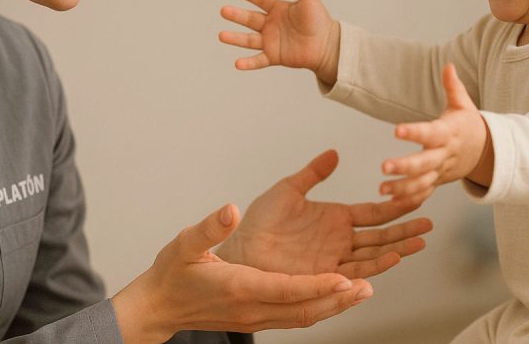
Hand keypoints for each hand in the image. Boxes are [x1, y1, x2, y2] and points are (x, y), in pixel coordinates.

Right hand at [112, 203, 373, 343]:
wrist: (159, 306)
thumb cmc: (172, 273)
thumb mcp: (184, 244)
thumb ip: (209, 227)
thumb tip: (230, 209)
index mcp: (239, 287)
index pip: (286, 290)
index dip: (317, 286)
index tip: (344, 278)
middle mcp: (253, 308)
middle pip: (304, 309)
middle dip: (338, 300)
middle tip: (369, 286)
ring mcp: (256, 317)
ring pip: (304, 316)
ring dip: (334, 305)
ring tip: (363, 289)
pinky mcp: (257, 318)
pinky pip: (295, 316)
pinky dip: (319, 306)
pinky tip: (334, 295)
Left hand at [217, 150, 432, 278]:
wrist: (240, 250)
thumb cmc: (260, 222)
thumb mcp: (288, 190)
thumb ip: (313, 173)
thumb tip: (334, 153)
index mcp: (335, 218)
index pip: (373, 213)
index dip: (395, 206)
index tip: (416, 196)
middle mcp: (340, 240)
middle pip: (381, 235)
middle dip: (405, 230)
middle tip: (429, 224)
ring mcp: (334, 259)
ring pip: (373, 254)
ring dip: (397, 248)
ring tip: (420, 242)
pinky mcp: (325, 274)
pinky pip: (354, 270)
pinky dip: (375, 265)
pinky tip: (392, 258)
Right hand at [219, 0, 340, 84]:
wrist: (327, 45)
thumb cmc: (319, 21)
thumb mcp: (310, 0)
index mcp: (278, 9)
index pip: (261, 0)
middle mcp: (271, 24)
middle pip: (250, 19)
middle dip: (236, 15)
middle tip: (223, 11)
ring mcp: (270, 41)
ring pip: (249, 39)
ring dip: (235, 38)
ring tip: (221, 35)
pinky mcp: (274, 56)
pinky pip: (258, 60)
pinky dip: (248, 63)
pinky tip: (237, 64)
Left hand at [380, 64, 492, 200]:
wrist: (485, 151)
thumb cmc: (467, 124)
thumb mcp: (463, 104)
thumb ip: (453, 86)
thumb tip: (448, 65)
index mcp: (448, 133)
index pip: (430, 133)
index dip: (414, 132)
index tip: (396, 130)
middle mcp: (444, 154)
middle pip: (424, 163)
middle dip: (405, 167)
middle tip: (384, 167)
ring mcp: (441, 171)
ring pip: (422, 183)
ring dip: (403, 189)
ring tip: (382, 190)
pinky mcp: (438, 182)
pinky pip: (425, 194)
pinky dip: (411, 201)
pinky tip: (391, 204)